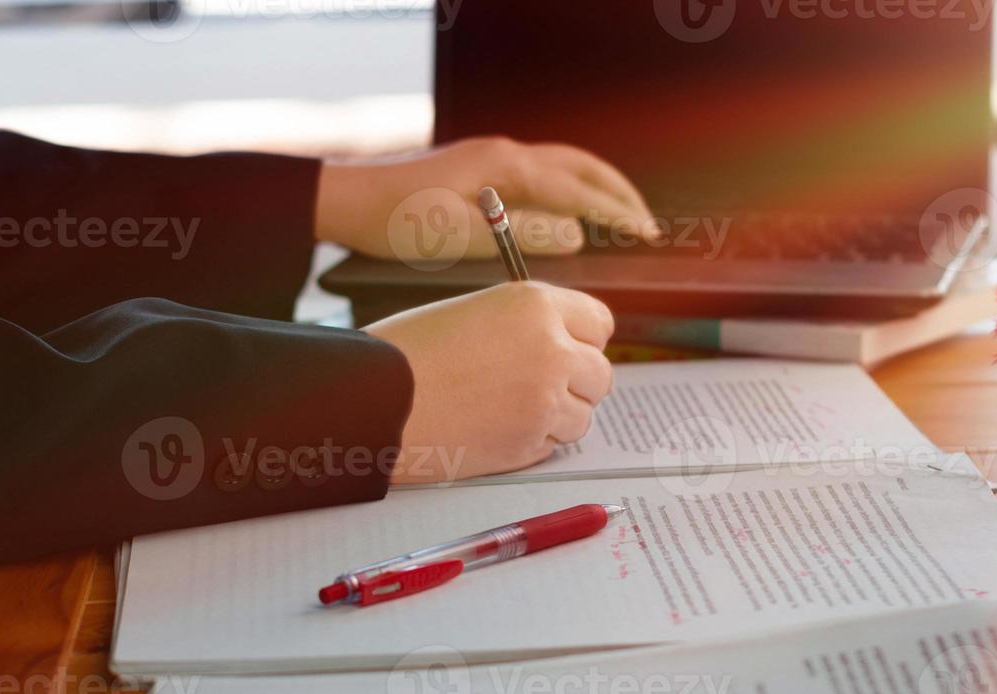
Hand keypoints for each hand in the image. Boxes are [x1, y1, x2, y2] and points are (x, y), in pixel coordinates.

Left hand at [316, 137, 656, 264]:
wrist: (349, 201)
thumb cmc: (395, 221)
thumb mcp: (460, 237)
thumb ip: (522, 236)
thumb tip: (576, 235)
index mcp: (505, 166)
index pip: (578, 189)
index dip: (616, 213)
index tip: (647, 234)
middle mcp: (505, 153)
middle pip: (581, 168)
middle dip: (618, 196)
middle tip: (648, 227)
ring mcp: (494, 159)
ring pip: (564, 167)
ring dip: (598, 189)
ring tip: (622, 216)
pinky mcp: (482, 170)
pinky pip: (543, 174)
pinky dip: (572, 190)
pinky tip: (572, 212)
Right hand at [366, 282, 614, 483]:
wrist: (372, 400)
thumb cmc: (407, 350)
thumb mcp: (474, 310)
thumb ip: (525, 323)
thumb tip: (561, 341)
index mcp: (537, 306)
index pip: (600, 323)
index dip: (583, 338)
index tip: (569, 348)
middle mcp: (553, 352)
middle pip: (600, 373)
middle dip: (576, 381)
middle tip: (538, 385)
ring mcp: (545, 403)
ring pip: (583, 415)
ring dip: (557, 416)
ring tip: (509, 409)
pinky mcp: (529, 445)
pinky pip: (554, 444)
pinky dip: (533, 441)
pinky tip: (494, 428)